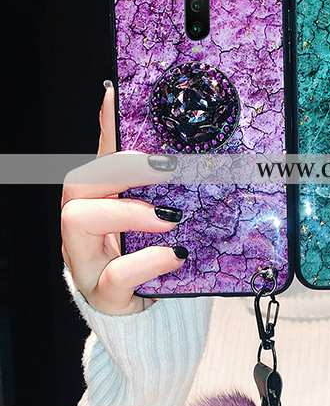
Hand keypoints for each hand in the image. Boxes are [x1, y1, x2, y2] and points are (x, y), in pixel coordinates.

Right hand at [61, 83, 185, 314]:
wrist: (149, 308)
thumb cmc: (150, 250)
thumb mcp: (158, 212)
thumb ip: (160, 181)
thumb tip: (172, 141)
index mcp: (101, 201)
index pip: (100, 157)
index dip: (106, 128)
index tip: (118, 97)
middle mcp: (84, 226)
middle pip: (78, 183)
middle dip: (119, 169)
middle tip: (165, 167)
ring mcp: (87, 259)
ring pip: (77, 220)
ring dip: (127, 212)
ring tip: (172, 217)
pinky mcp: (103, 293)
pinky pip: (114, 275)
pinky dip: (148, 262)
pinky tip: (176, 255)